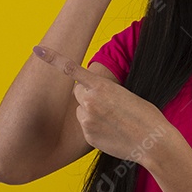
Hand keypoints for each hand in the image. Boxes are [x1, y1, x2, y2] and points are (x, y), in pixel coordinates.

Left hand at [33, 44, 174, 167]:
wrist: (153, 141)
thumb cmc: (145, 116)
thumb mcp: (126, 95)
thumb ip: (104, 92)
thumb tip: (91, 98)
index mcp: (101, 86)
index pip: (73, 70)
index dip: (54, 59)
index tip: (39, 49)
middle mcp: (90, 101)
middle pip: (77, 93)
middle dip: (87, 96)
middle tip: (107, 104)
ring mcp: (87, 120)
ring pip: (81, 111)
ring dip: (91, 113)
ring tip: (113, 121)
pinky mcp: (88, 136)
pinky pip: (86, 127)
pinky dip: (95, 128)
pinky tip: (113, 132)